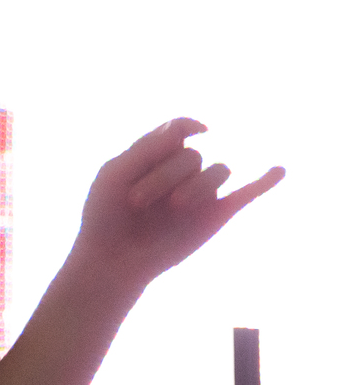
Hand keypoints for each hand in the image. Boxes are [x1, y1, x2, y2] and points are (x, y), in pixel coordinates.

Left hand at [71, 118, 283, 292]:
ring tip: (172, 207)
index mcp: (156, 155)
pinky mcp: (216, 215)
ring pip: (218, 171)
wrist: (112, 260)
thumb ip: (146, 149)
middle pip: (192, 155)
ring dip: (195, 187)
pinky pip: (246, 194)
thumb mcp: (115, 175)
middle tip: (136, 202)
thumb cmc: (105, 216)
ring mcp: (201, 193)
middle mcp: (182, 171)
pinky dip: (264, 182)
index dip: (186, 126)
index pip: (179, 130)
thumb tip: (184, 125)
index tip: (192, 131)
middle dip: (164, 175)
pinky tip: (278, 170)